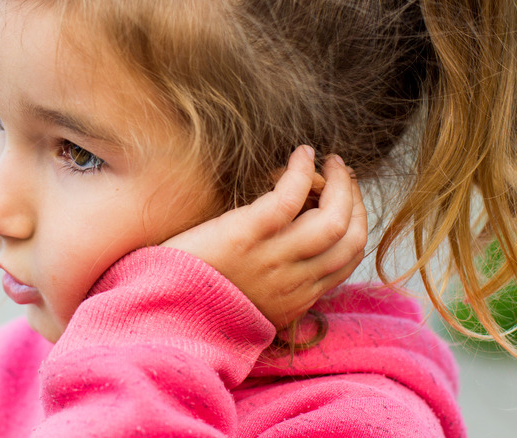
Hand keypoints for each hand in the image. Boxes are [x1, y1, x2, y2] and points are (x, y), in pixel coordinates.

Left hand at [162, 145, 366, 328]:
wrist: (160, 313)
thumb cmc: (198, 299)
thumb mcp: (251, 305)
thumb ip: (277, 287)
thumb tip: (294, 255)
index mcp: (296, 299)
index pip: (347, 262)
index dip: (356, 225)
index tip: (346, 202)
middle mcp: (293, 282)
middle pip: (350, 239)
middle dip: (355, 201)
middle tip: (344, 175)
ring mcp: (272, 259)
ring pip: (333, 219)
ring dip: (339, 183)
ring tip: (331, 161)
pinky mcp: (246, 235)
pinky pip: (290, 198)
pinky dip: (302, 172)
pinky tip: (300, 155)